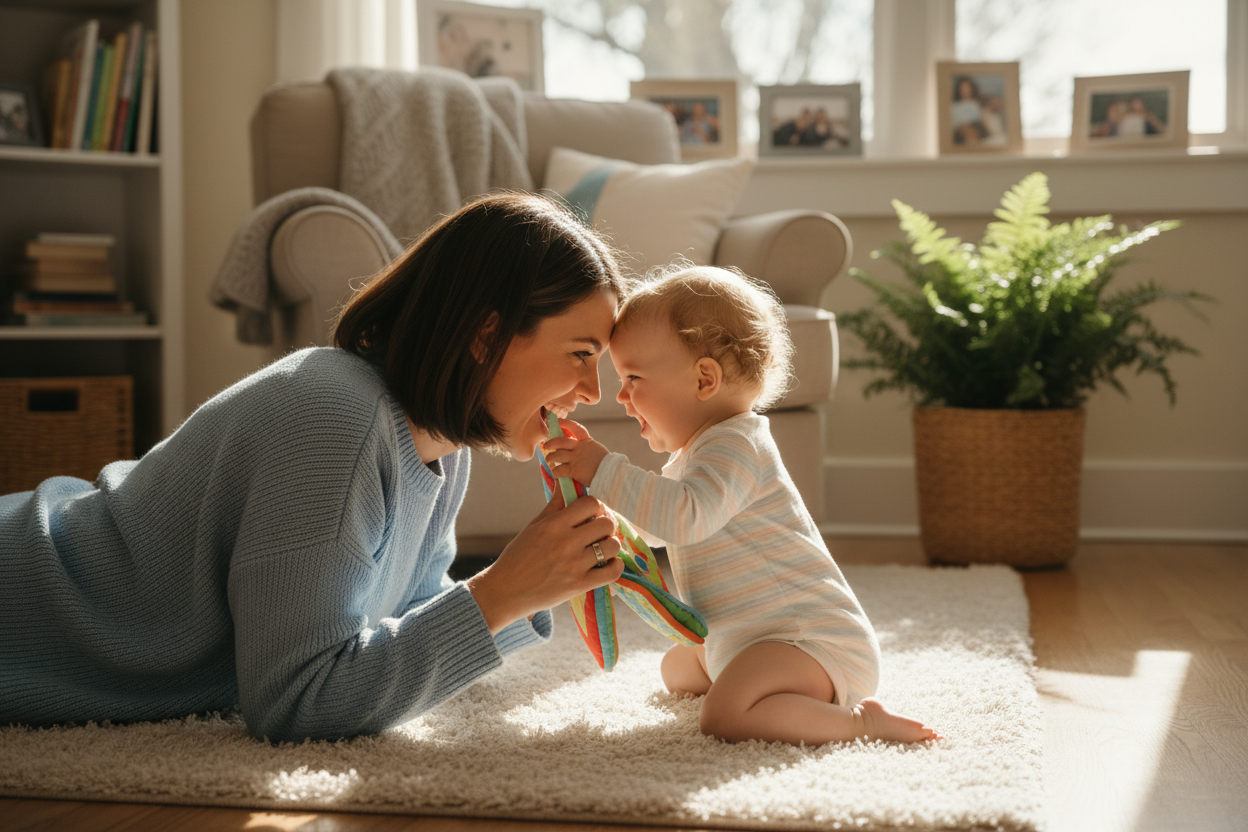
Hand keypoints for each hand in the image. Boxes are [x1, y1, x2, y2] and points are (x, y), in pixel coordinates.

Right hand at [466, 488, 622, 632]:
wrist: (505, 591)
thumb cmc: (518, 557)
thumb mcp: (533, 527)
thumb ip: (554, 505)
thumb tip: (564, 482)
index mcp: (554, 524)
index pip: (591, 503)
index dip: (596, 507)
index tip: (592, 515)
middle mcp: (566, 542)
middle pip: (606, 523)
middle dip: (606, 525)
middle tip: (599, 532)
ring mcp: (574, 565)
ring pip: (612, 546)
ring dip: (610, 546)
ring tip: (601, 549)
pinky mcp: (579, 585)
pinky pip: (612, 571)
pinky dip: (615, 566)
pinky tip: (607, 564)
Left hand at [542, 418, 609, 486]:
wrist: (612, 474)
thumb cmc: (608, 466)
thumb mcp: (599, 451)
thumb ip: (589, 450)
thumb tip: (584, 453)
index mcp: (588, 442)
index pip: (576, 429)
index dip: (567, 424)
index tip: (559, 421)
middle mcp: (580, 448)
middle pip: (561, 441)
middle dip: (551, 443)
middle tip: (546, 445)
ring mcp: (576, 458)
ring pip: (557, 455)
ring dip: (550, 457)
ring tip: (549, 459)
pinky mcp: (574, 470)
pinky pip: (559, 469)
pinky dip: (555, 472)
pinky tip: (556, 473)